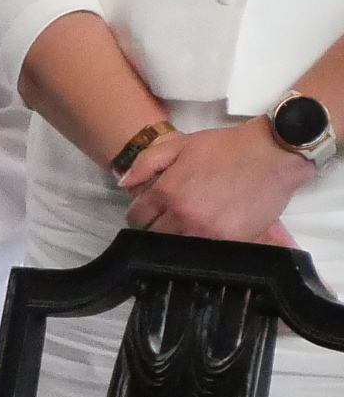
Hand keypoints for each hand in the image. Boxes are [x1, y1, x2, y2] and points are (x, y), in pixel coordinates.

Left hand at [122, 122, 308, 245]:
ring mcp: (209, 232)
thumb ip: (146, 163)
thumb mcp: (179, 145)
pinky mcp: (233, 240)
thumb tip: (124, 183)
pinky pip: (208, 251)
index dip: (140, 214)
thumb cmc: (226, 147)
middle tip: (167, 218)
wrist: (272, 153)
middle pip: (156, 235)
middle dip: (157, 227)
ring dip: (179, 238)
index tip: (148, 212)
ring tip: (188, 225)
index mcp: (168, 192)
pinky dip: (204, 244)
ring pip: (179, 246)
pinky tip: (208, 232)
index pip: (137, 217)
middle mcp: (185, 216)